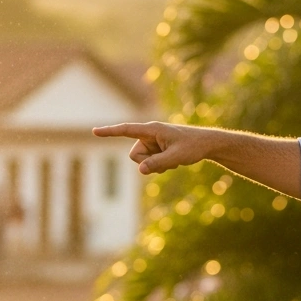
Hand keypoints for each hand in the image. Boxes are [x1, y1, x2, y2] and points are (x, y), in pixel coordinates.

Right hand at [93, 122, 217, 174]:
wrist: (206, 144)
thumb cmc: (192, 146)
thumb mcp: (176, 157)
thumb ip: (157, 163)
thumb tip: (140, 170)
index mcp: (152, 129)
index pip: (126, 130)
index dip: (110, 132)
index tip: (94, 131)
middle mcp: (149, 134)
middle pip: (134, 155)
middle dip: (147, 162)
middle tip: (168, 160)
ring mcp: (152, 142)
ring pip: (142, 161)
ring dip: (156, 165)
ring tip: (173, 159)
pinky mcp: (156, 149)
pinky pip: (149, 162)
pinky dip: (160, 165)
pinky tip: (173, 160)